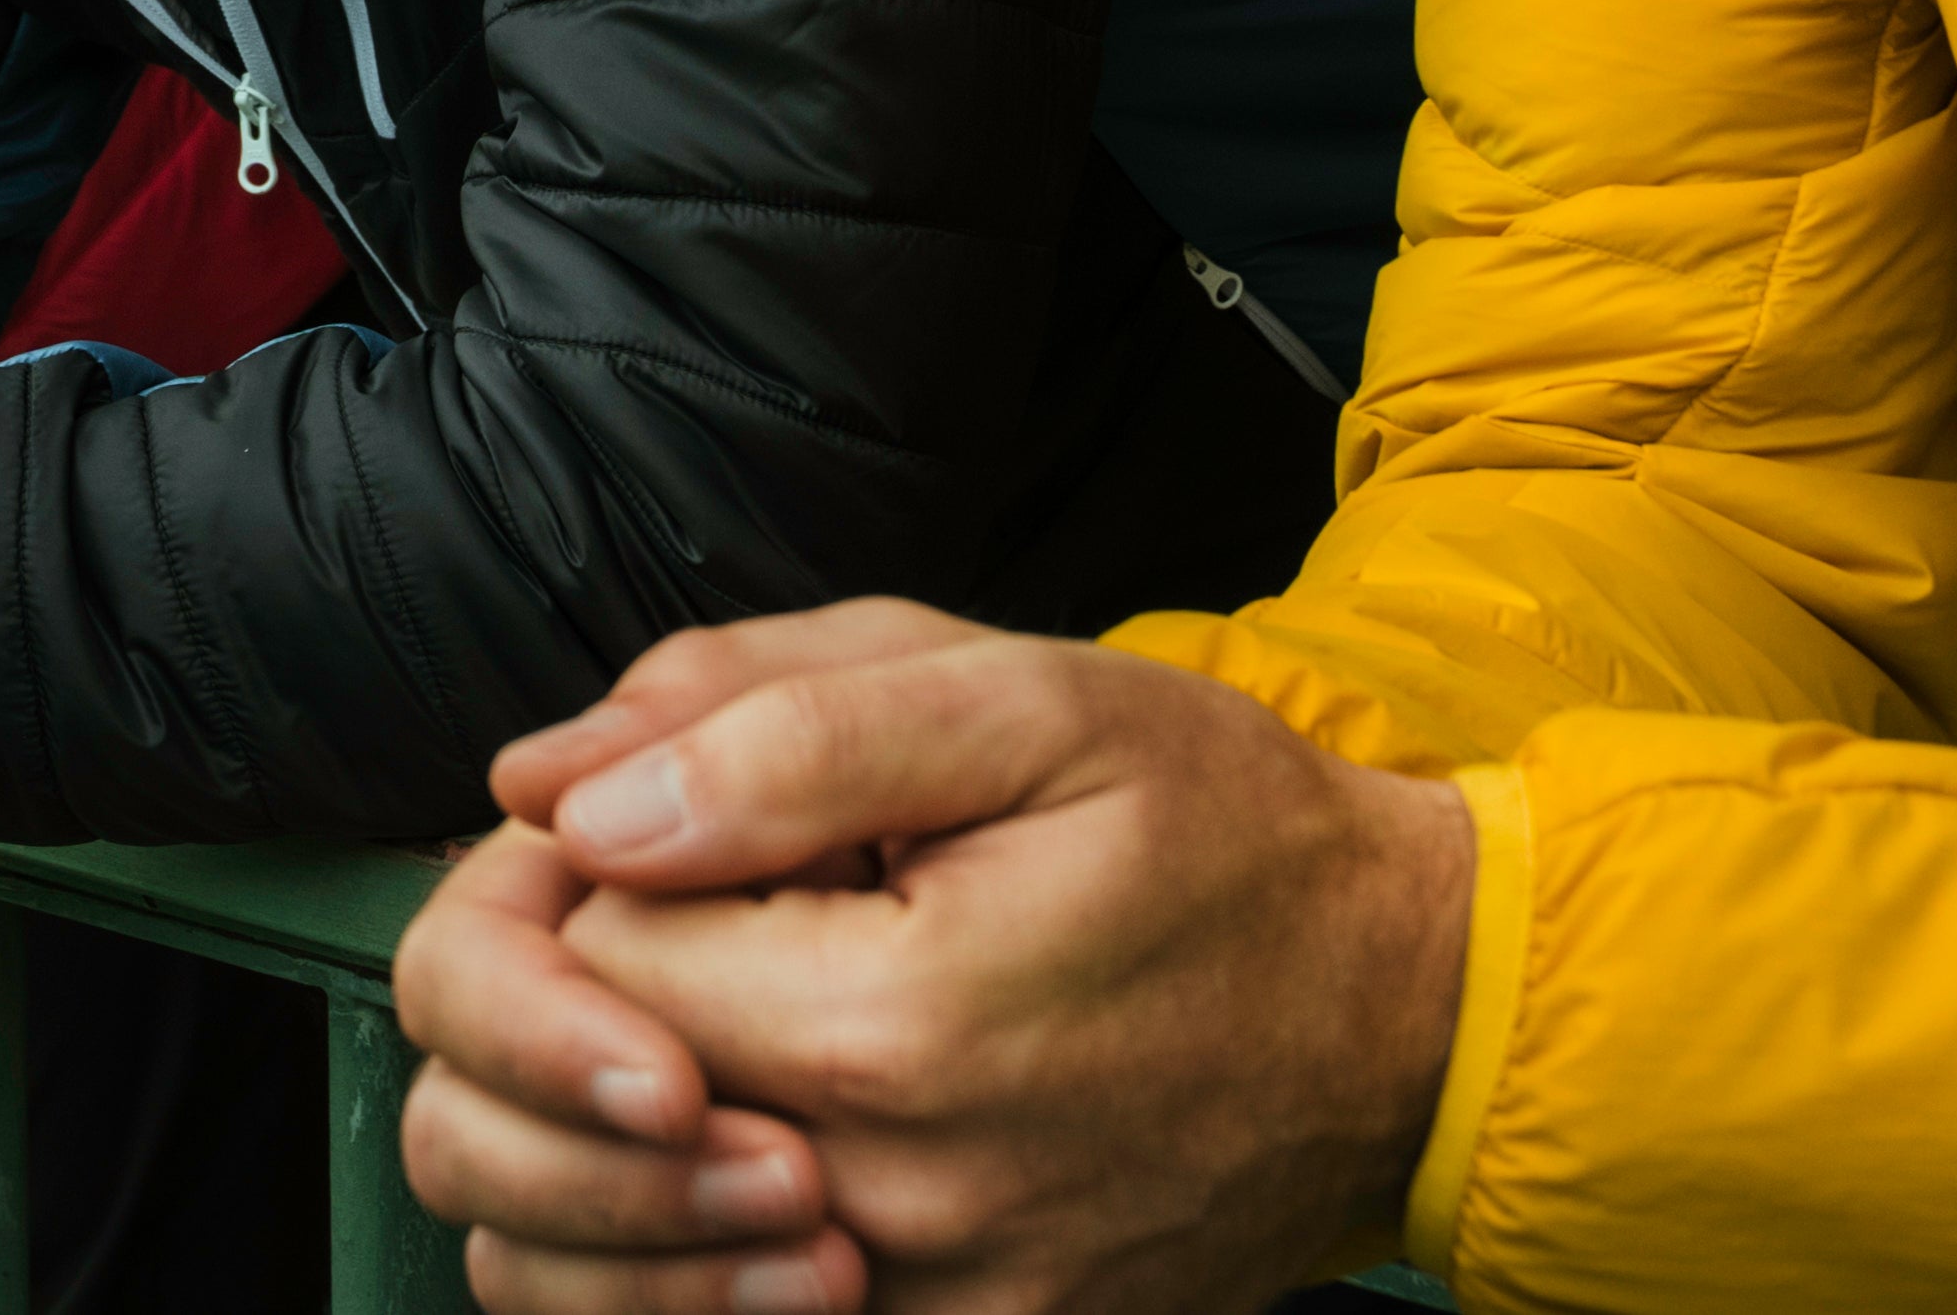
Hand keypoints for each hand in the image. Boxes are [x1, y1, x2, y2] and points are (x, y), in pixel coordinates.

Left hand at [396, 605, 1473, 1314]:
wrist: (1400, 1015)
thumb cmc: (1216, 833)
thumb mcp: (1024, 702)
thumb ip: (771, 725)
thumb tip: (560, 797)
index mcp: (885, 1024)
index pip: (573, 956)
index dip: (585, 865)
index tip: (681, 818)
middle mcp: (886, 1206)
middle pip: (556, 1124)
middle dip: (573, 996)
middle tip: (693, 912)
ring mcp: (924, 1310)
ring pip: (600, 1253)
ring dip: (607, 1129)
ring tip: (719, 1016)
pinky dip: (680, 1237)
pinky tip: (753, 1126)